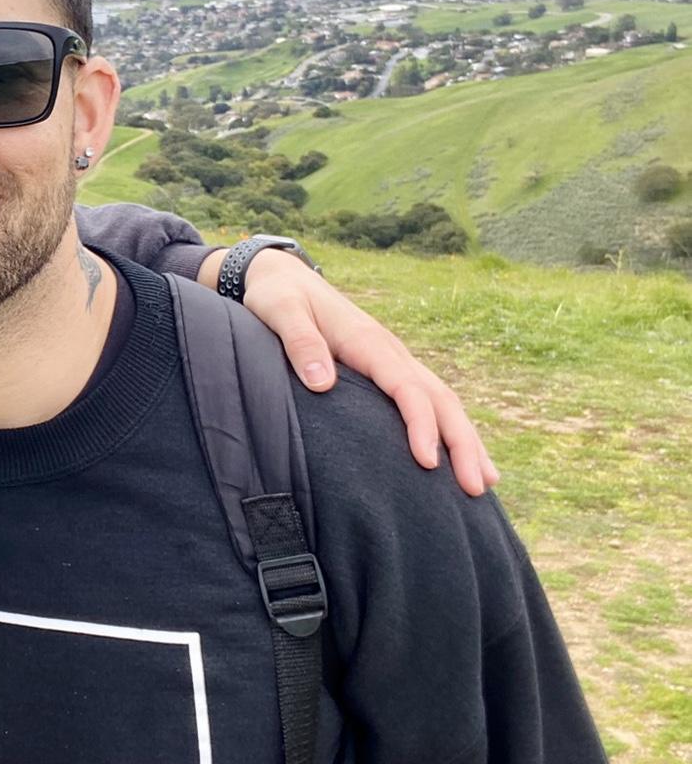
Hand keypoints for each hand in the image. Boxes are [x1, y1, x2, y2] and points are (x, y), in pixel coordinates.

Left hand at [198, 248, 498, 495]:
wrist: (282, 275)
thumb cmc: (277, 297)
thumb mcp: (280, 312)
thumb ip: (300, 343)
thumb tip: (322, 383)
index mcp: (367, 341)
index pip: (406, 387)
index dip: (421, 424)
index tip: (428, 462)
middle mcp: (390, 351)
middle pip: (439, 397)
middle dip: (462, 442)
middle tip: (478, 488)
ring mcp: (392, 360)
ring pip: (442, 400)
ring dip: (466, 439)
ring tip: (486, 483)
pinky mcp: (386, 369)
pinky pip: (427, 399)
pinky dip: (448, 428)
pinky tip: (456, 458)